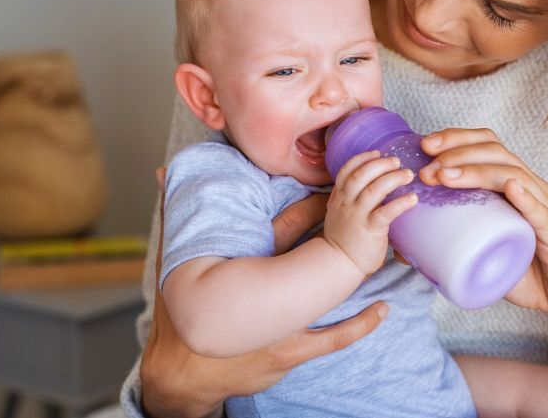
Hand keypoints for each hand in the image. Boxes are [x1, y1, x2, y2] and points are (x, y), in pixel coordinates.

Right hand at [139, 167, 389, 417]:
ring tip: (384, 255)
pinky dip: (360, 325)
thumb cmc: (178, 317)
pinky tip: (381, 310)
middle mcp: (269, 298)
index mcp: (245, 269)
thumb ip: (173, 216)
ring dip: (357, 276)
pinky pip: (333, 338)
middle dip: (341, 237)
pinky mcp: (292, 351)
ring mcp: (284, 326)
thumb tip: (163, 174)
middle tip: (366, 216)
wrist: (183, 372)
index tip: (333, 191)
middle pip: (314, 258)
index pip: (283, 230)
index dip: (311, 208)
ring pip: (331, 297)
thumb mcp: (174, 261)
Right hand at [324, 151, 418, 275]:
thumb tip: (377, 184)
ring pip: (373, 190)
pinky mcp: (370, 230)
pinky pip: (386, 212)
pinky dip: (401, 203)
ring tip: (408, 175)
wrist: (339, 264)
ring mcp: (357, 216)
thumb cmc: (345, 238)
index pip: (347, 170)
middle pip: (361, 175)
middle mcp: (346, 203)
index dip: (363, 158)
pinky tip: (413, 199)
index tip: (378, 153)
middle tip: (397, 161)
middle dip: (380, 164)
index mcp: (339, 197)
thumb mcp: (341, 213)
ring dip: (392, 179)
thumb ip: (353, 198)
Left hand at [418, 129, 547, 326]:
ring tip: (446, 175)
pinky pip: (541, 212)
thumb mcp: (490, 255)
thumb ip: (457, 247)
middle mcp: (533, 189)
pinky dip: (524, 198)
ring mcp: (547, 209)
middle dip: (457, 151)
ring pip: (512, 175)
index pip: (488, 147)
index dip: (457, 139)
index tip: (424, 145)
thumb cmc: (537, 274)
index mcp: (517, 186)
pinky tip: (508, 187)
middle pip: (496, 152)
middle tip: (427, 164)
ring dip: (476, 171)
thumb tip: (410, 248)